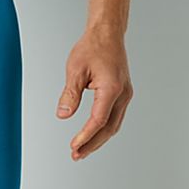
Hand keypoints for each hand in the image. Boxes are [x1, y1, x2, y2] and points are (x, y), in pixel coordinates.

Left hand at [56, 25, 132, 160]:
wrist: (107, 34)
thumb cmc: (92, 47)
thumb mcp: (75, 69)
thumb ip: (70, 94)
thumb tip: (63, 115)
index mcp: (111, 89)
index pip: (98, 120)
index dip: (85, 135)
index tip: (73, 146)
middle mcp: (122, 95)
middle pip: (109, 128)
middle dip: (92, 144)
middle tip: (76, 155)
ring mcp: (125, 95)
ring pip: (114, 125)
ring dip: (98, 139)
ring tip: (81, 149)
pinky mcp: (123, 94)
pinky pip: (114, 117)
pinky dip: (103, 128)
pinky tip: (92, 134)